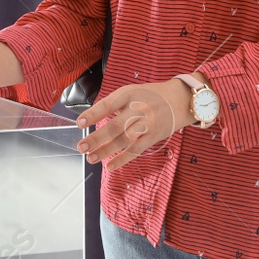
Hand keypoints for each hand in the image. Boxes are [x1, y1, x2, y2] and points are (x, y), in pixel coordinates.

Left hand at [74, 78, 193, 169]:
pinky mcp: (153, 137)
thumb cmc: (150, 95)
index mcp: (129, 94)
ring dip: (106, 150)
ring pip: (123, 140)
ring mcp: (147, 124)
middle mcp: (138, 109)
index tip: (79, 123)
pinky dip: (122, 159)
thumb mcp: (131, 92)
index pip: (108, 105)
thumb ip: (113, 104)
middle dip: (96, 138)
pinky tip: (110, 166)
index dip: (93, 114)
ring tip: (90, 158)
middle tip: (81, 146)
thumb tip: (92, 119)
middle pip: (115, 126)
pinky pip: (136, 150)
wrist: (180, 100)